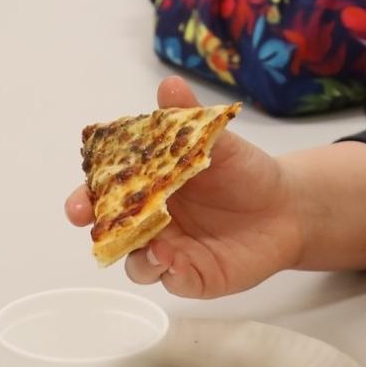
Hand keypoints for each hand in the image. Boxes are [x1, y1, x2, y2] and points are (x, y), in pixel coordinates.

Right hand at [65, 77, 303, 298]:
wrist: (286, 205)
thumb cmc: (243, 171)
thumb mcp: (216, 140)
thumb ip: (188, 118)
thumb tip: (170, 85)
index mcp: (147, 188)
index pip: (105, 194)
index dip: (86, 197)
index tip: (79, 202)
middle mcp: (152, 222)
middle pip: (111, 234)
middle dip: (98, 231)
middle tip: (92, 223)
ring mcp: (172, 251)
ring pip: (138, 264)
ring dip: (139, 258)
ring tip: (158, 247)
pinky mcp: (195, 276)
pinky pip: (174, 282)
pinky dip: (171, 275)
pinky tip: (178, 262)